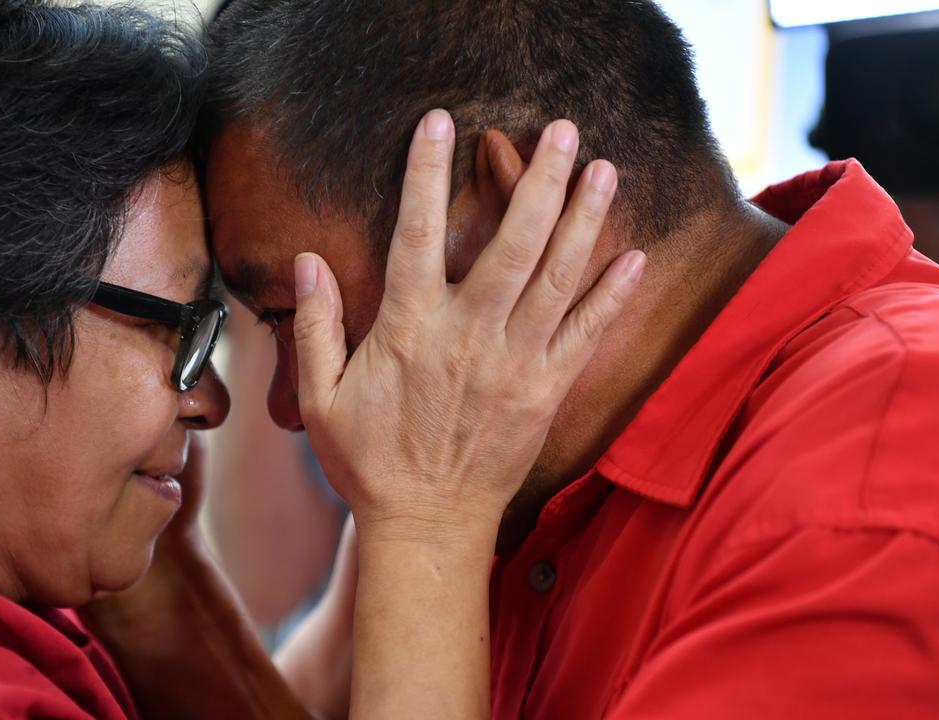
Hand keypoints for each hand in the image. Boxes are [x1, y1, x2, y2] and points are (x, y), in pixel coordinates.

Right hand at [291, 110, 643, 544]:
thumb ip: (317, 325)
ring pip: (558, 276)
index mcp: (410, 329)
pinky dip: (611, 294)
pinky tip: (633, 256)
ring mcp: (516, 363)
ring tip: (604, 169)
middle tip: (562, 130)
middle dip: (539, 178)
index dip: (425, 172)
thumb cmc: (369, 462)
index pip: (414, 232)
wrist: (427, 527)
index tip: (439, 122)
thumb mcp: (321, 398)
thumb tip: (306, 260)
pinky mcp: (547, 391)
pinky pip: (586, 334)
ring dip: (584, 218)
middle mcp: (469, 336)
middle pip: (512, 241)